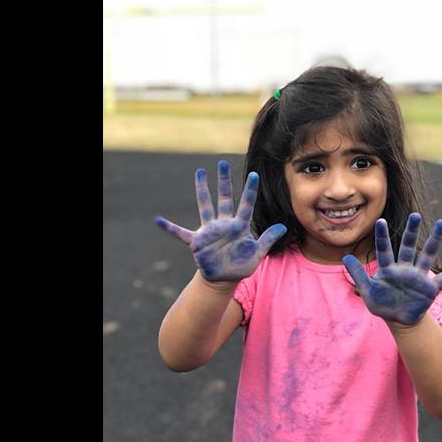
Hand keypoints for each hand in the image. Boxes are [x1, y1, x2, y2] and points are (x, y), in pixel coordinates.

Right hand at [155, 160, 286, 281]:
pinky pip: (180, 233)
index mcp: (239, 226)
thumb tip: (284, 227)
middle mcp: (223, 224)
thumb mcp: (257, 253)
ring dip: (202, 190)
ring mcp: (209, 231)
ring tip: (200, 172)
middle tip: (223, 162)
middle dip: (224, 181)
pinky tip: (158, 220)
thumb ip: (268, 239)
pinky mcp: (197, 242)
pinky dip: (169, 228)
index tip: (255, 175)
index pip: (246, 204)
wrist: (224, 278)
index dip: (250, 190)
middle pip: (224, 198)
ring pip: (205, 206)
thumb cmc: (240, 265)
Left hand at [343, 214, 441, 324]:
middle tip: (415, 215)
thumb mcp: (368, 292)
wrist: (399, 319)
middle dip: (412, 231)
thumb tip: (345, 257)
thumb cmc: (382, 304)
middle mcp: (405, 268)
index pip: (384, 250)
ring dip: (435, 240)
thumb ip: (358, 275)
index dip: (382, 236)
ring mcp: (419, 277)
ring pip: (428, 255)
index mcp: (388, 269)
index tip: (380, 220)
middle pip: (409, 246)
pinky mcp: (430, 288)